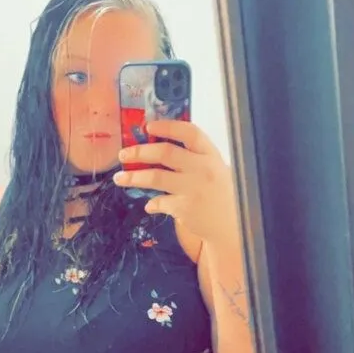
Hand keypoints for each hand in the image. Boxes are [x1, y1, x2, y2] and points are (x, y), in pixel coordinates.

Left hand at [114, 119, 236, 244]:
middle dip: (139, 152)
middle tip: (123, 154)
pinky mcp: (185, 208)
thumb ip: (194, 159)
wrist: (233, 226)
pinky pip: (159, 202)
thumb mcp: (216, 170)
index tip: (148, 126)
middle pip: (165, 152)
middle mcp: (202, 169)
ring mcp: (193, 189)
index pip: (189, 132)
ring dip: (134, 177)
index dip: (167, 126)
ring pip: (155, 178)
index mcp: (210, 155)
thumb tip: (159, 150)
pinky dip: (152, 204)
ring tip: (119, 178)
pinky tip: (150, 205)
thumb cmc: (222, 196)